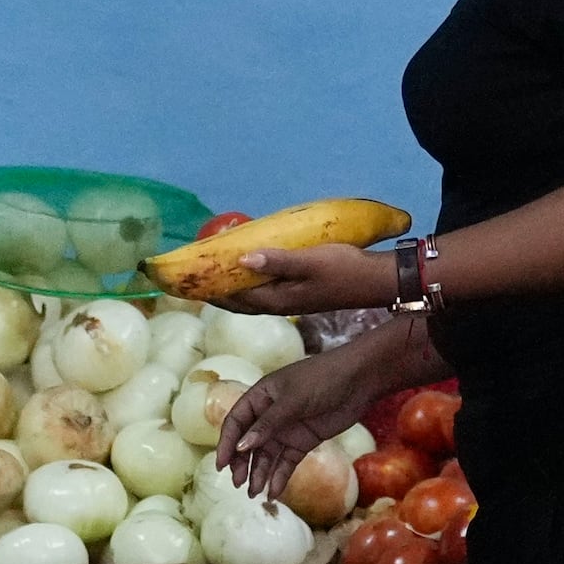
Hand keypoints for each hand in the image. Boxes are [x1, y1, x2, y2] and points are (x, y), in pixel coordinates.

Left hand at [211, 239, 399, 317]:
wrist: (374, 281)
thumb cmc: (343, 269)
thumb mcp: (310, 261)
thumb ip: (278, 261)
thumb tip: (242, 258)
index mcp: (277, 299)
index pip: (234, 297)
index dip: (211, 290)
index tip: (189, 280)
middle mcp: (279, 304)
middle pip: (238, 302)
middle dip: (215, 292)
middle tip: (193, 279)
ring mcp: (289, 301)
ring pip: (250, 298)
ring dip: (231, 289)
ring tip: (214, 276)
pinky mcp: (297, 294)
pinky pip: (263, 291)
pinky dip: (248, 284)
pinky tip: (248, 272)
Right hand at [216, 325, 399, 492]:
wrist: (360, 380)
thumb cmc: (323, 379)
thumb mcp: (293, 400)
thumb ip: (268, 424)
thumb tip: (242, 447)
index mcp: (260, 397)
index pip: (236, 422)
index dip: (228, 443)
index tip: (222, 465)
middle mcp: (269, 414)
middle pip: (249, 443)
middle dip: (242, 464)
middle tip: (238, 484)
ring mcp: (287, 429)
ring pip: (267, 456)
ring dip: (259, 474)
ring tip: (254, 494)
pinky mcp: (303, 441)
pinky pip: (287, 461)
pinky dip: (280, 476)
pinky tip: (274, 492)